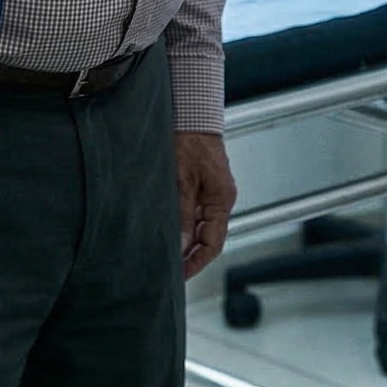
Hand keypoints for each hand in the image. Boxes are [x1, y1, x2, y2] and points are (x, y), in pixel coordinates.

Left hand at [176, 131, 236, 278]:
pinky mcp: (202, 182)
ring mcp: (212, 190)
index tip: (179, 275)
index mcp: (222, 199)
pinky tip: (168, 227)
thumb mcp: (182, 180)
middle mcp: (221, 197)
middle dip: (190, 255)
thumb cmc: (190, 139)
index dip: (197, 262)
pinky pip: (195, 211)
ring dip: (185, 239)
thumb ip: (182, 214)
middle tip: (169, 268)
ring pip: (200, 225)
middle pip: (208, 237)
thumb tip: (180, 245)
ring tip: (164, 250)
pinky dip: (183, 223)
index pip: (213, 243)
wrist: (192, 111)